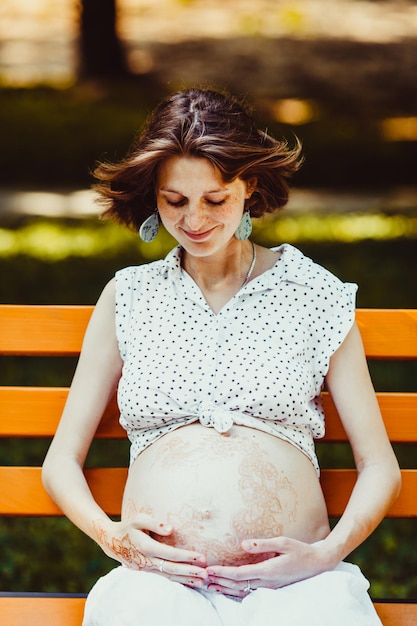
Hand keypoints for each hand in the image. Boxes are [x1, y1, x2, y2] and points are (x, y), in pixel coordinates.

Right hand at [93, 514, 207, 587]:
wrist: (110, 541)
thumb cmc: (128, 527)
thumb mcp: (139, 519)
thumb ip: (155, 522)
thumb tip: (171, 528)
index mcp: (146, 547)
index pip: (170, 554)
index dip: (186, 557)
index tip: (201, 558)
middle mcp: (146, 561)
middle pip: (171, 569)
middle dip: (189, 572)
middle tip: (206, 575)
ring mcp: (145, 569)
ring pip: (167, 576)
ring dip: (184, 579)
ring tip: (201, 582)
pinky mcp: (144, 572)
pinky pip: (162, 578)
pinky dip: (175, 580)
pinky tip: (186, 581)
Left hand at [206, 537, 329, 597]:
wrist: (318, 564)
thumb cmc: (301, 550)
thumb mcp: (283, 542)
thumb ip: (262, 544)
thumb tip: (243, 544)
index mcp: (268, 570)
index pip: (239, 574)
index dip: (222, 573)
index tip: (209, 569)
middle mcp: (267, 582)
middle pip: (237, 585)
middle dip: (219, 582)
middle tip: (203, 578)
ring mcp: (269, 587)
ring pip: (242, 591)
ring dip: (225, 588)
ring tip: (211, 585)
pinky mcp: (272, 587)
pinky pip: (250, 591)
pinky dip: (236, 590)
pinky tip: (229, 588)